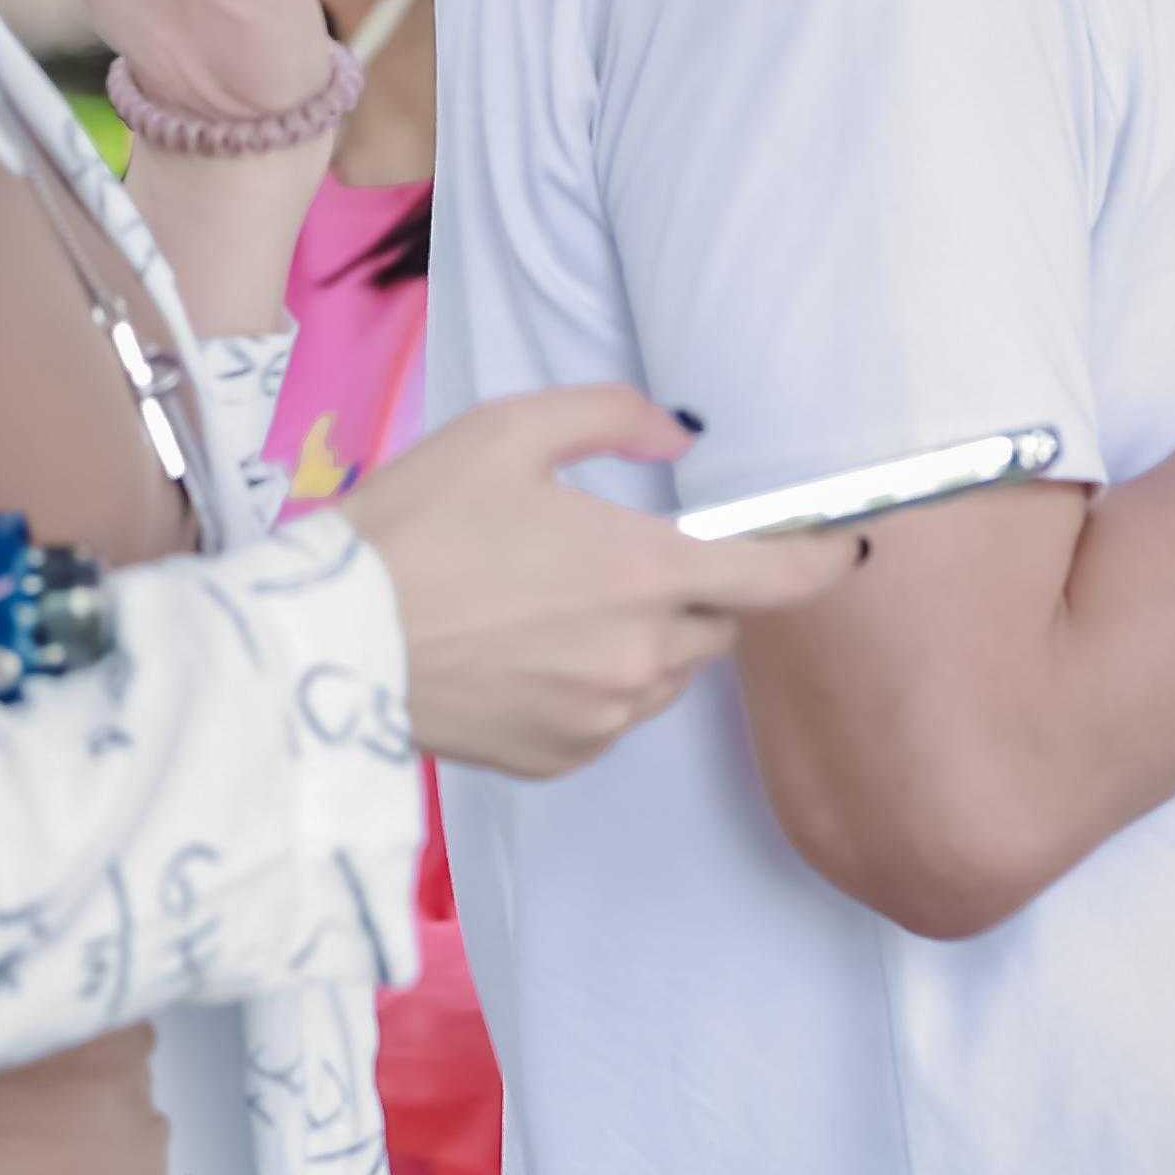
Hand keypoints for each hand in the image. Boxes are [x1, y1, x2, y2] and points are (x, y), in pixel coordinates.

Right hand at [342, 387, 855, 778]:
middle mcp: (642, 656)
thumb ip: (615, 417)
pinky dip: (595, 685)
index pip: (779, 576)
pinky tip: (529, 654)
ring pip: (666, 675)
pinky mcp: (563, 757)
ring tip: (555, 606)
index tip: (848, 547)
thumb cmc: (414, 527)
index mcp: (645, 573)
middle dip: (696, 591)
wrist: (327, 640)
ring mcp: (604, 716)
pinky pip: (613, 716)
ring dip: (644, 641)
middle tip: (619, 560)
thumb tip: (682, 433)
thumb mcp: (511, 431)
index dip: (824, 560)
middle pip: (718, 626)